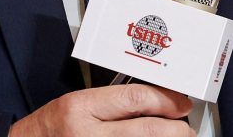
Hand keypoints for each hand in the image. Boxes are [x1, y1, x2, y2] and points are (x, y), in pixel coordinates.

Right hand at [10, 84, 194, 136]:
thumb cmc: (47, 130)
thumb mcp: (75, 104)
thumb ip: (111, 104)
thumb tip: (153, 104)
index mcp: (79, 108)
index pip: (133, 99)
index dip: (164, 101)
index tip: (180, 103)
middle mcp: (87, 135)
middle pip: (146, 131)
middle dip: (175, 130)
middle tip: (185, 129)